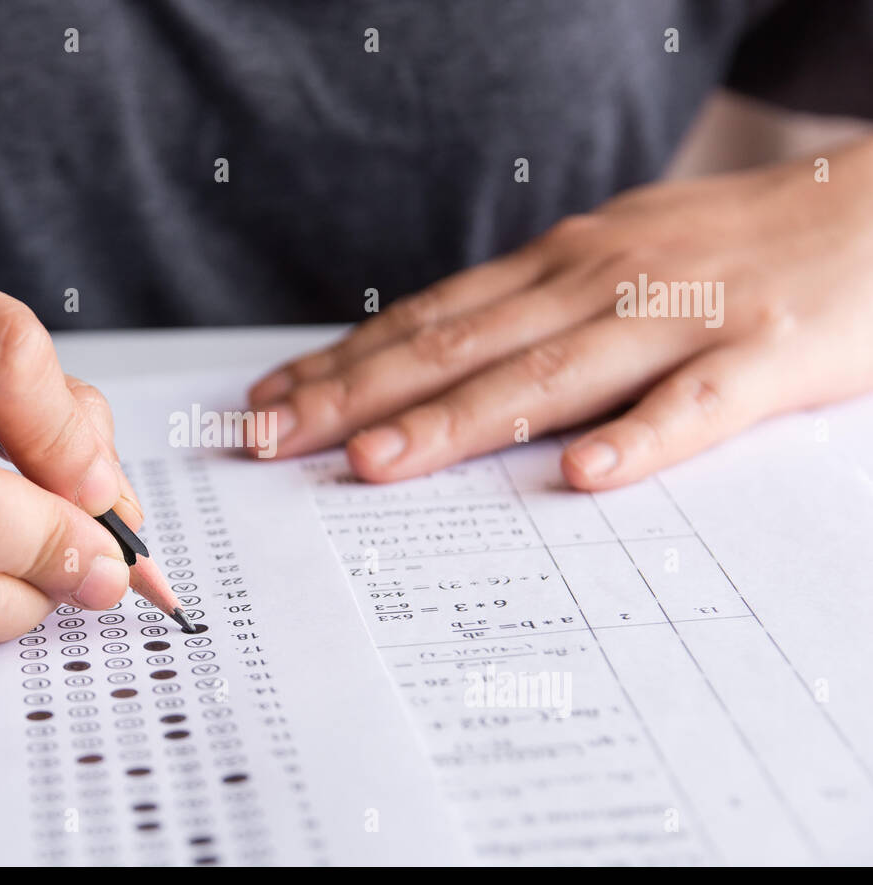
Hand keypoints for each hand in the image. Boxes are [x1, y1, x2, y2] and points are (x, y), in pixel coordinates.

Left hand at [249, 137, 872, 487]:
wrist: (869, 209)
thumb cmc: (727, 249)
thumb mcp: (610, 261)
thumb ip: (531, 311)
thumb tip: (438, 360)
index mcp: (560, 266)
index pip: (428, 318)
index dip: (342, 362)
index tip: (268, 401)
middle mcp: (598, 284)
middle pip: (459, 346)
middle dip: (354, 396)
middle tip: (269, 441)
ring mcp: (678, 318)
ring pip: (551, 375)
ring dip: (456, 421)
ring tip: (375, 463)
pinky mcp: (765, 357)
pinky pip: (697, 404)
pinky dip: (641, 439)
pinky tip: (585, 477)